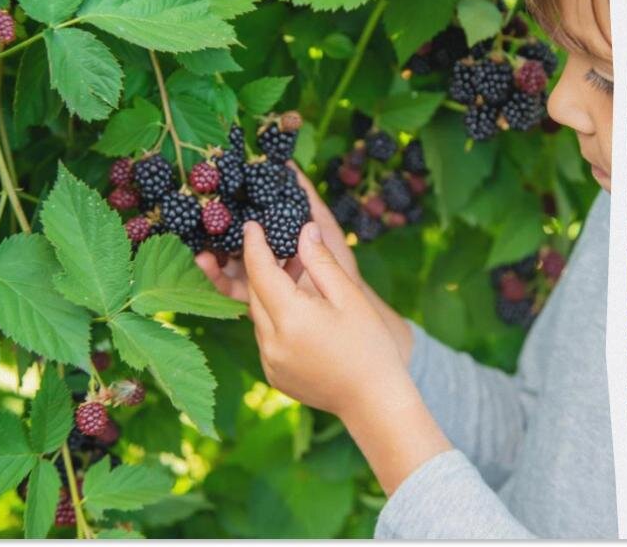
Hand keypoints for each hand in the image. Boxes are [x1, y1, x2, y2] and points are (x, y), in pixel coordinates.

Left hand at [196, 162, 412, 360]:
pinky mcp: (274, 376)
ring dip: (270, 295)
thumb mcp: (350, 296)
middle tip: (282, 248)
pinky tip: (300, 314)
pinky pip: (266, 339)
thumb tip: (303, 231)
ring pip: (260, 317)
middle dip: (264, 268)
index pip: (260, 271)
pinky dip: (276, 321)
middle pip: (256, 294)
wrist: (374, 401)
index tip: (252, 226)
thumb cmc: (369, 345)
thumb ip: (321, 262)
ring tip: (295, 280)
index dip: (254, 245)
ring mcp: (270, 362)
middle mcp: (272, 342)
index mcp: (291, 317)